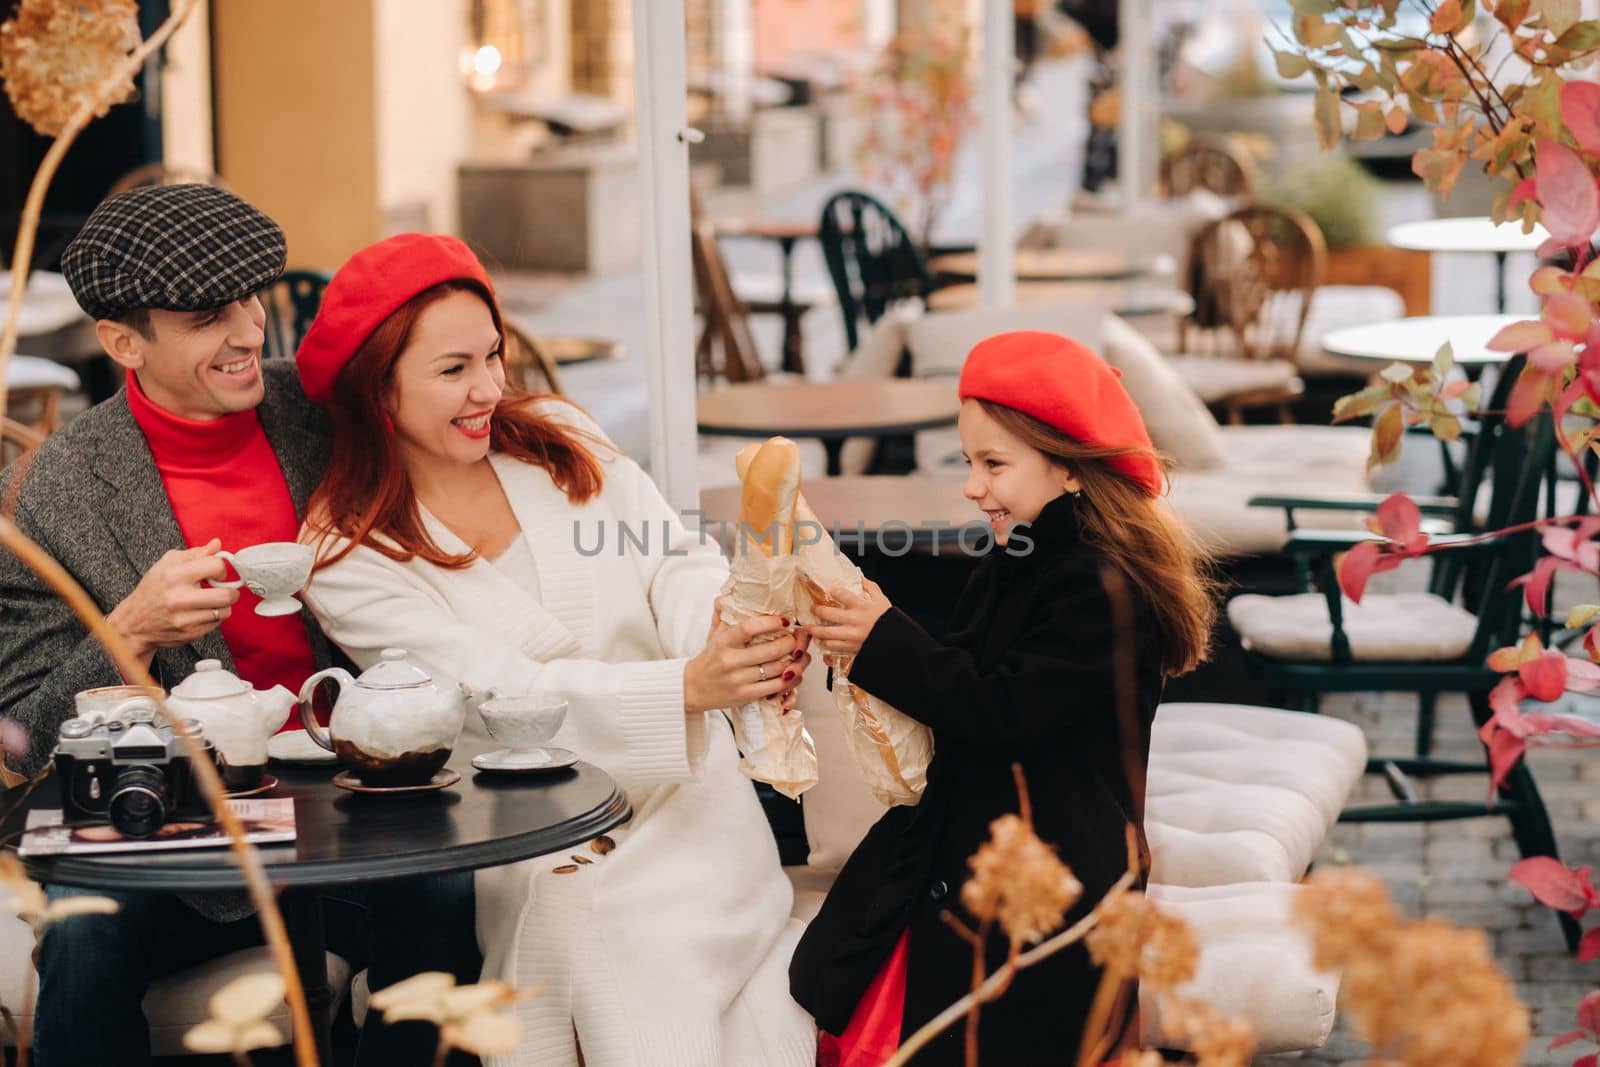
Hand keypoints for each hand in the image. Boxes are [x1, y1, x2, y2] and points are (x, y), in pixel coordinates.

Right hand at [105, 540, 239, 663]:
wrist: (134, 623)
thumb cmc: (152, 590)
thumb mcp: (167, 564)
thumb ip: (194, 554)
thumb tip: (216, 544)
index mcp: (174, 575)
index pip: (216, 566)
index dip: (221, 569)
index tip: (216, 573)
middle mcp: (180, 598)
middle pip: (227, 594)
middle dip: (231, 591)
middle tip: (223, 590)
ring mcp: (185, 618)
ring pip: (225, 611)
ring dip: (223, 605)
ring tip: (212, 601)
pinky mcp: (190, 633)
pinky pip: (216, 623)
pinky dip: (214, 617)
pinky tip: (202, 612)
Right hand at [683, 600, 811, 712]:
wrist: (693, 688)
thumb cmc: (710, 659)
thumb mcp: (713, 635)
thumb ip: (721, 615)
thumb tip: (725, 597)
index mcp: (724, 642)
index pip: (748, 628)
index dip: (770, 623)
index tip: (785, 620)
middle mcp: (730, 660)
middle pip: (769, 650)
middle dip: (789, 643)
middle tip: (795, 638)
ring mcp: (738, 679)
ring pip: (776, 669)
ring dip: (793, 662)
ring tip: (798, 655)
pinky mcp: (745, 695)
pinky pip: (774, 687)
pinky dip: (788, 680)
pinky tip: (792, 673)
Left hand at [809, 579, 891, 658]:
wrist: (897, 644)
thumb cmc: (890, 623)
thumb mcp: (883, 601)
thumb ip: (871, 588)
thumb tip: (861, 579)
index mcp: (862, 607)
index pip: (841, 594)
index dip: (832, 590)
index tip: (829, 590)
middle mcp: (854, 621)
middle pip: (826, 613)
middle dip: (816, 610)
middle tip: (813, 608)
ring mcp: (850, 636)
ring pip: (825, 633)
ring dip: (815, 630)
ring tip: (810, 627)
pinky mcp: (850, 648)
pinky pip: (832, 647)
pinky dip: (825, 644)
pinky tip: (823, 640)